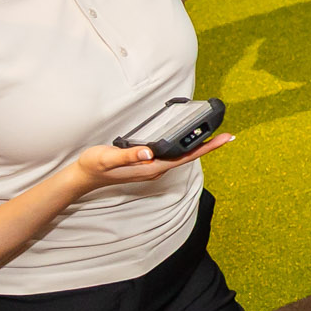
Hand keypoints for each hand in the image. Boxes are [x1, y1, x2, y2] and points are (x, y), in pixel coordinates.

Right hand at [68, 134, 232, 195]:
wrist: (83, 176)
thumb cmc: (94, 166)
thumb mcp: (109, 158)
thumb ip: (129, 154)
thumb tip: (149, 151)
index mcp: (151, 167)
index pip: (185, 158)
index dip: (206, 148)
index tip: (223, 138)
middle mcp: (154, 169)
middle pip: (187, 156)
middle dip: (207, 146)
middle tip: (227, 134)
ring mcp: (151, 167)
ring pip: (180, 156)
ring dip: (197, 147)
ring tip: (213, 136)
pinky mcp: (147, 163)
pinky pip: (170, 155)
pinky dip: (183, 147)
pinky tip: (186, 141)